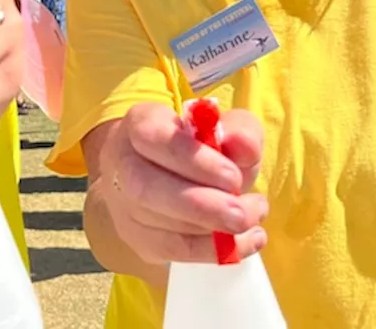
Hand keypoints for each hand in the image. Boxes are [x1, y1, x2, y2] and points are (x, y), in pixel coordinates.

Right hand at [99, 103, 267, 264]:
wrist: (177, 175)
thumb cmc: (203, 148)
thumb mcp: (229, 129)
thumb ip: (241, 132)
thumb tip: (244, 148)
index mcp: (140, 123)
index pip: (152, 136)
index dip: (190, 157)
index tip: (233, 176)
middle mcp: (122, 163)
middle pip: (145, 187)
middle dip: (200, 205)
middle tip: (242, 215)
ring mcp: (125, 205)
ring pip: (158, 224)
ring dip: (213, 229)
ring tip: (253, 220)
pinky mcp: (138, 238)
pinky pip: (171, 251)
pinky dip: (213, 250)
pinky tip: (247, 242)